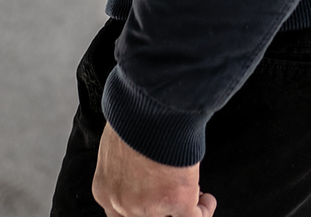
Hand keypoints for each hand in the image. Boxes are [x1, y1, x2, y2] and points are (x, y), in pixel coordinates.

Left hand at [92, 124, 215, 216]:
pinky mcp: (176, 201)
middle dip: (162, 210)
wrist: (150, 105)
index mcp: (104, 189)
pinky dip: (203, 210)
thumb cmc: (133, 114)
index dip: (143, 205)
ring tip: (194, 195)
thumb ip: (122, 161)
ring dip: (183, 209)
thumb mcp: (116, 141)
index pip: (120, 213)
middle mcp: (122, 204)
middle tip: (172, 197)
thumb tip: (135, 156)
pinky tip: (207, 200)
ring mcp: (148, 207)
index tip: (154, 195)